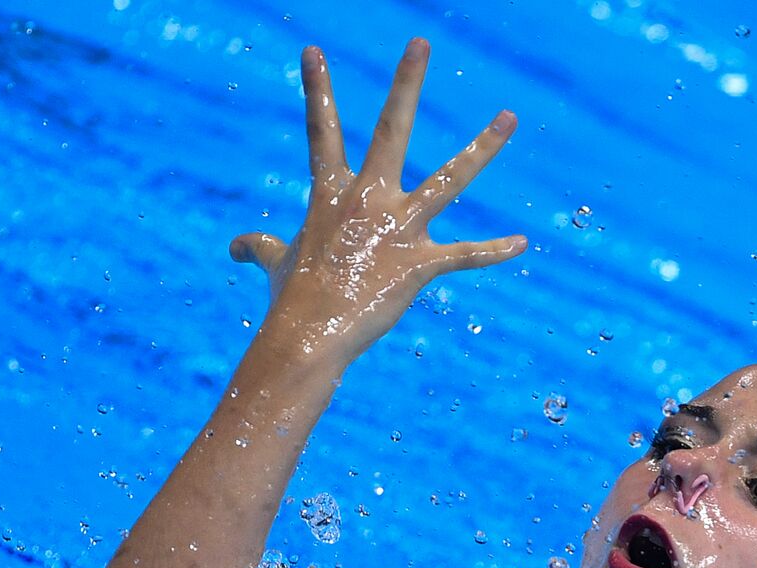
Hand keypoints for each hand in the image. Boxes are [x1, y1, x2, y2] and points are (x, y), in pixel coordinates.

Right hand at [230, 38, 525, 362]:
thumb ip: (260, 247)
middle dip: (406, 83)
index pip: (322, 131)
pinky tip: (521, 243)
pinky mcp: (421, 263)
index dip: (317, 90)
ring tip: (509, 117)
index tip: (313, 51)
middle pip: (391, 130)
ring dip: (482, 147)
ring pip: (450, 179)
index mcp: (332, 194)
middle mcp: (368, 199)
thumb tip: (236, 247)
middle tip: (420, 42)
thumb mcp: (273, 264)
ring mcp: (398, 228)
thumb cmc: (291, 299)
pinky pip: (465, 255)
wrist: (307, 335)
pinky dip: (494, 251)